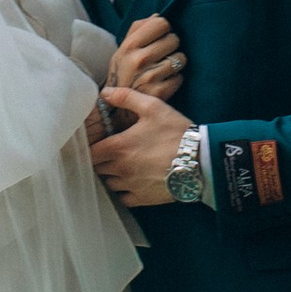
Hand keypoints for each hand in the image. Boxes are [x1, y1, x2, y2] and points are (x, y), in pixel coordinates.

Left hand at [89, 87, 189, 205]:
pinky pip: (123, 198)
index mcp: (118, 147)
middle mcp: (120, 169)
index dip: (90, 148)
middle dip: (100, 160)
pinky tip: (130, 182)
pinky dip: (123, 191)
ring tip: (121, 166)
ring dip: (110, 175)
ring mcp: (130, 186)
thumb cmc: (176, 132)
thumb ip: (126, 97)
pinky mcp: (142, 199)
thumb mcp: (153, 107)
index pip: (90, 152)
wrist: (200, 161)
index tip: (95, 143)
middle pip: (97, 168)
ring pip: (109, 183)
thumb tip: (105, 92)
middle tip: (109, 152)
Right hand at [108, 11, 183, 102]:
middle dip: (170, 46)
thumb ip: (138, 29)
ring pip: (180, 58)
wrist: (115, 108)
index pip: (161, 23)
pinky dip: (174, 80)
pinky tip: (163, 82)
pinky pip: (179, 78)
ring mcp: (150, 76)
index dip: (163, 29)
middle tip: (161, 54)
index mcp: (130, 45)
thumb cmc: (123, 73)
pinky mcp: (159, 92)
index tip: (159, 37)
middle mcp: (140, 59)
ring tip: (163, 68)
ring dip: (175, 63)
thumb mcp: (122, 50)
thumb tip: (157, 16)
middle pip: (174, 39)